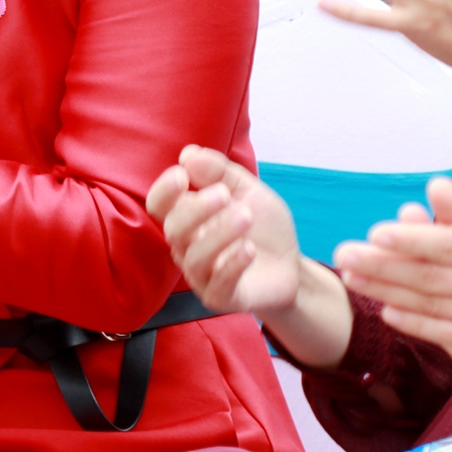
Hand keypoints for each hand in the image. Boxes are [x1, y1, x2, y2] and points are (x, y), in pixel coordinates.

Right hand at [148, 146, 302, 318]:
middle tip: (224, 195)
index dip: (164, 190)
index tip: (183, 175)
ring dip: (219, 234)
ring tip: (246, 217)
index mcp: (188, 216)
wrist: (291, 266)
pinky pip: (216, 284)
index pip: (159, 204)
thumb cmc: (263, 227)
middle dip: (196, 209)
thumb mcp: (248, 190)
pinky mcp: (221, 297)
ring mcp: (202, 274)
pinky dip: (232, 264)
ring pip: (194, 257)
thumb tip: (188, 155)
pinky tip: (250, 249)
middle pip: (173, 229)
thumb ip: (220, 172)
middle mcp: (188, 246)